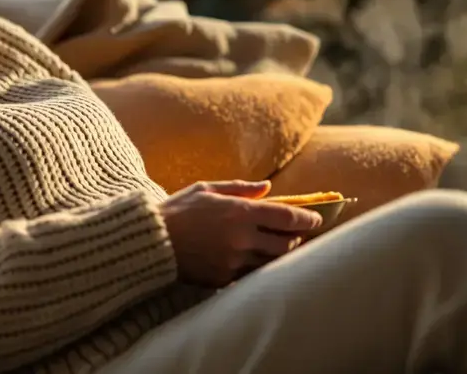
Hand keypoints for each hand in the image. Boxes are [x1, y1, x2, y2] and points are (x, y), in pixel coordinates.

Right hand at [160, 180, 322, 287]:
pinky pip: (253, 275)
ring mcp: (234, 261)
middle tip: (299, 235)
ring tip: (281, 248)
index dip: (306, 218)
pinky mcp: (224, 279)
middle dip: (296, 239)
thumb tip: (267, 188)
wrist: (151, 242)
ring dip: (281, 255)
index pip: (287, 217)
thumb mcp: (207, 189)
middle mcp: (242, 238)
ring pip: (272, 262)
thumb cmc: (178, 210)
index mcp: (240, 212)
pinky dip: (261, 268)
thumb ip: (240, 188)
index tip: (315, 219)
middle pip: (286, 244)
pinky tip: (259, 260)